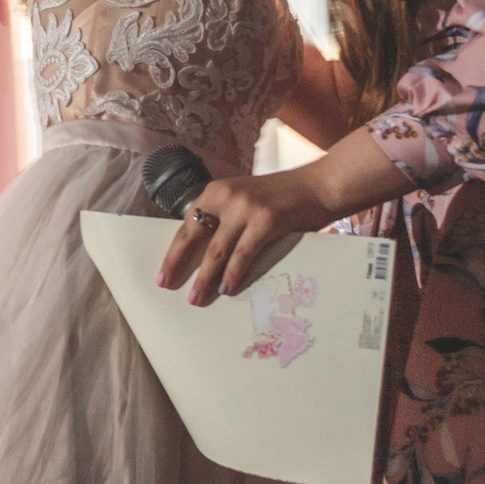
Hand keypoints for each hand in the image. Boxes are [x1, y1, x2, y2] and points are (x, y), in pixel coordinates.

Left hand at [154, 168, 329, 304]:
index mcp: (216, 192)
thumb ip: (225, 220)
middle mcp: (225, 196)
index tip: (163, 272)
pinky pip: (242, 254)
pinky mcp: (265, 220)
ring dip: (205, 278)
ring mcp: (245, 207)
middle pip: (193, 236)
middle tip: (167, 286)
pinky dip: (233, 275)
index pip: (187, 225)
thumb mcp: (245, 201)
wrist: (320, 185)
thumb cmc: (282, 199)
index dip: (174, 250)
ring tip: (197, 298)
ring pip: (216, 250)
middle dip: (178, 264)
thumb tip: (206, 256)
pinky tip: (227, 289)